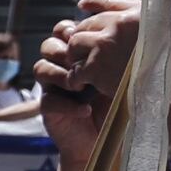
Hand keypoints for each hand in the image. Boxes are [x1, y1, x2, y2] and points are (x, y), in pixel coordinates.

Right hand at [37, 0, 148, 155]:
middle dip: (64, 49)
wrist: (110, 141)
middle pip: (48, 45)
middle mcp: (62, 66)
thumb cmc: (122, 103)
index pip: (65, 30)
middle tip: (80, 58)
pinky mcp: (48, 109)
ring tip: (81, 86)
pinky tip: (86, 110)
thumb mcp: (122, 75)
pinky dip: (68, 105)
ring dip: (61, 74)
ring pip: (41, 68)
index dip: (73, 29)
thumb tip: (129, 33)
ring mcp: (52, 87)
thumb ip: (120, 55)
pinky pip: (48, 100)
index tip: (92, 35)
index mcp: (78, 52)